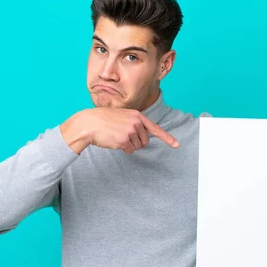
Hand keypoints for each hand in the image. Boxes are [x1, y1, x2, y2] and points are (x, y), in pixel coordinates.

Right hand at [60, 107, 178, 154]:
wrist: (89, 123)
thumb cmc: (104, 120)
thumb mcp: (122, 116)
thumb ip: (134, 123)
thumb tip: (143, 137)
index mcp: (137, 115)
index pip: (155, 128)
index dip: (167, 138)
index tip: (177, 145)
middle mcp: (136, 123)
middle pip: (145, 141)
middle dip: (136, 142)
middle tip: (123, 136)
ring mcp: (131, 131)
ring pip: (137, 147)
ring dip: (128, 145)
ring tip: (116, 136)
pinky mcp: (124, 140)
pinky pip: (129, 150)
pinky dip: (123, 149)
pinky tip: (114, 141)